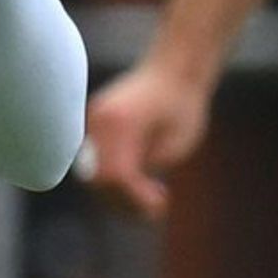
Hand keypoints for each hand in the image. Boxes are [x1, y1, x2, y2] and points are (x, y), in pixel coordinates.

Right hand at [82, 60, 209, 220]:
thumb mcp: (175, 144)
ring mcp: (93, 122)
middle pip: (99, 179)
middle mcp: (100, 121)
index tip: (160, 205)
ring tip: (152, 193)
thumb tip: (130, 196)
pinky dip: (114, 179)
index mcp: (121, 122)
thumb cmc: (184, 105)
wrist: (175, 71)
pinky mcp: (94, 127)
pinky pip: (96, 164)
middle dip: (126, 200)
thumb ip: (148, 168)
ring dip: (119, 193)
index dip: (136, 198)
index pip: (117, 175)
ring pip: (94, 175)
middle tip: (156, 207)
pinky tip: (141, 182)